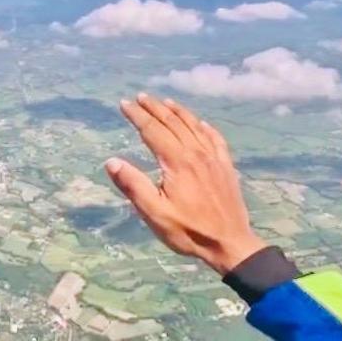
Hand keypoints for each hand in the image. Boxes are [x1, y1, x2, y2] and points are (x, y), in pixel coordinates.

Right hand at [105, 93, 265, 274]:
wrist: (230, 244)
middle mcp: (197, 153)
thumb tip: (111, 162)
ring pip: (194, 126)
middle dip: (154, 108)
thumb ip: (133, 186)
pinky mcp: (226, 167)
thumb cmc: (189, 231)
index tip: (124, 104)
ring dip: (178, 111)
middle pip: (173, 122)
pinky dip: (204, 126)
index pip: (153, 130)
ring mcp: (214, 158)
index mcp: (177, 162)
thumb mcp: (155, 213)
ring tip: (165, 101)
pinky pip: (215, 138)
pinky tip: (201, 123)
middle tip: (140, 97)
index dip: (137, 115)